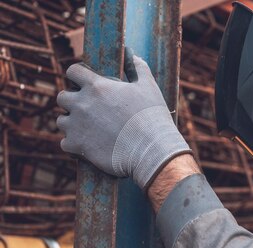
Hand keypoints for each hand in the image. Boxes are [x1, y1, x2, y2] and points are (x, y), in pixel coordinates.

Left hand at [56, 49, 190, 189]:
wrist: (152, 150)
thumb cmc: (152, 117)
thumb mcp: (149, 87)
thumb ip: (138, 67)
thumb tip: (131, 53)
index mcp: (97, 86)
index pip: (73, 71)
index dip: (79, 76)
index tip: (86, 83)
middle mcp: (82, 103)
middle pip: (62, 97)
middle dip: (73, 101)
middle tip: (88, 109)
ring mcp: (77, 125)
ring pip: (61, 121)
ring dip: (71, 123)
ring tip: (87, 129)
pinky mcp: (77, 145)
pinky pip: (65, 143)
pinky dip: (75, 144)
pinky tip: (88, 146)